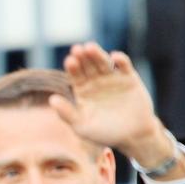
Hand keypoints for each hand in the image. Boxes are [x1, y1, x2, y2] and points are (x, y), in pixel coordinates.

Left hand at [47, 42, 172, 165]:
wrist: (132, 136)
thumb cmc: (104, 133)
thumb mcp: (82, 126)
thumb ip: (67, 113)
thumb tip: (51, 100)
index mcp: (82, 89)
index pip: (75, 74)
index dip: (72, 67)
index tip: (70, 61)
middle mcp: (95, 80)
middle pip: (88, 65)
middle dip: (82, 57)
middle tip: (77, 49)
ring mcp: (112, 78)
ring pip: (103, 62)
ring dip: (97, 54)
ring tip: (90, 47)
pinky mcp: (129, 78)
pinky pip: (124, 66)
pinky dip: (120, 60)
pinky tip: (114, 57)